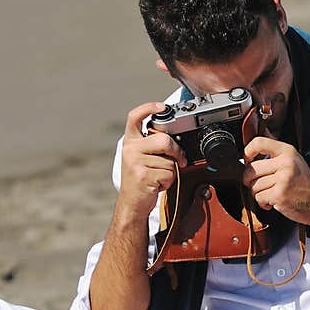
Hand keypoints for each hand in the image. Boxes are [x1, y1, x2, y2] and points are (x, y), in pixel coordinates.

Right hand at [117, 101, 187, 220]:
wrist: (132, 203)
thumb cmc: (141, 179)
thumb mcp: (142, 157)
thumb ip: (153, 144)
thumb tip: (175, 138)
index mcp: (130, 141)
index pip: (135, 117)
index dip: (148, 108)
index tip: (162, 106)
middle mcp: (130, 149)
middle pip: (163, 140)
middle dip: (176, 151)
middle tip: (179, 159)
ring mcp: (134, 162)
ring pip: (169, 160)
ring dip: (171, 171)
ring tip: (158, 176)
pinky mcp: (142, 175)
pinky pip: (168, 174)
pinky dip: (168, 181)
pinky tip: (157, 184)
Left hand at [242, 135, 309, 223]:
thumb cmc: (303, 183)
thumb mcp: (294, 161)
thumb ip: (275, 155)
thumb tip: (251, 152)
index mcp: (288, 151)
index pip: (259, 142)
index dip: (247, 151)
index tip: (247, 160)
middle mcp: (286, 163)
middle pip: (252, 169)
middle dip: (249, 180)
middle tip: (257, 184)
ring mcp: (283, 179)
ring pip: (254, 185)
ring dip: (258, 193)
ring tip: (269, 194)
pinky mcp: (279, 194)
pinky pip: (259, 197)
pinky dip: (262, 203)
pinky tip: (272, 202)